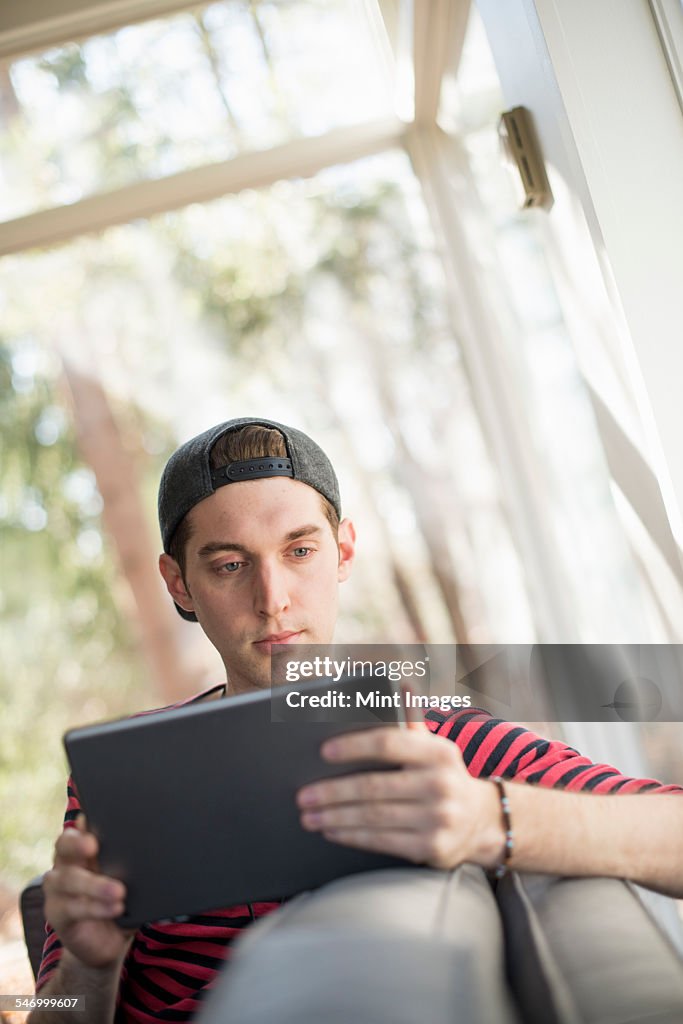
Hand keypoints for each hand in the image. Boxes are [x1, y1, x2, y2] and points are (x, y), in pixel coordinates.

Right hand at [43, 815, 134, 968]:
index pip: (77, 830)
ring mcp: (57, 892)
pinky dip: (95, 907)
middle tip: (94, 846)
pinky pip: (72, 908)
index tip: (90, 822)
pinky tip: (115, 907)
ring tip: (120, 891)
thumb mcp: (129, 878)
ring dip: (94, 884)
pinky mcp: (58, 916)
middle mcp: (65, 866)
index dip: (82, 826)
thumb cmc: (122, 900)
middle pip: (63, 848)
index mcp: (81, 851)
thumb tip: (152, 844)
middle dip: (77, 844)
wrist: (109, 942)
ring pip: (68, 879)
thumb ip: (130, 860)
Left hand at [296, 722, 502, 868]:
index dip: (354, 746)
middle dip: (332, 792)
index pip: (389, 743)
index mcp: (439, 752)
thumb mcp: (434, 747)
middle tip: (302, 796)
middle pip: (374, 786)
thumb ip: (411, 720)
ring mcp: (438, 818)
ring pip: (374, 817)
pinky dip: (352, 836)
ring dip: (335, 817)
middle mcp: (441, 784)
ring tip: (308, 816)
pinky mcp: (433, 847)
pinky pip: (382, 841)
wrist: (481, 820)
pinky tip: (332, 831)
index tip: (323, 752)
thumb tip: (401, 683)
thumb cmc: (442, 775)